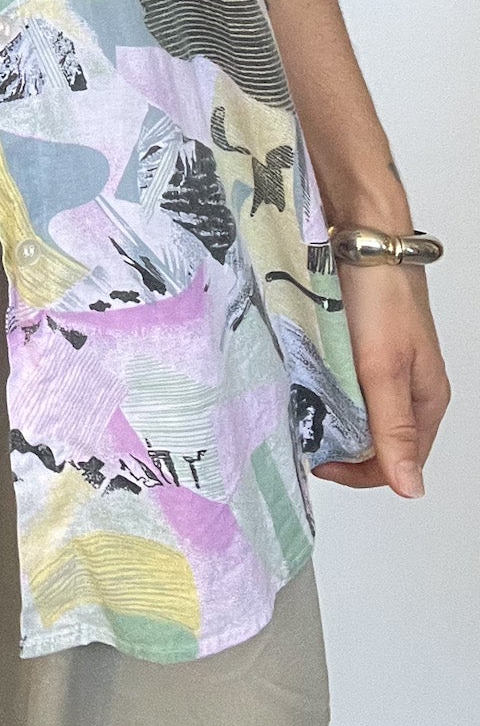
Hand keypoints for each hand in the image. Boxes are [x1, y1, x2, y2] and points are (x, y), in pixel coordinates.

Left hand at [312, 265, 448, 497]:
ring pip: (356, 409)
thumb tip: (411, 489)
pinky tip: (303, 380)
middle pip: (375, 437)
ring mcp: (383, 363)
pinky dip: (323, 386)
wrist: (362, 237)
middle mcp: (408, 385)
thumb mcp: (385, 369)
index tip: (319, 462)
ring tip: (300, 408)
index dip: (359, 471)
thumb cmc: (380, 297)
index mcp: (426, 399)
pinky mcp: (360, 343)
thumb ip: (394, 428)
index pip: (397, 461)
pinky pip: (342, 380)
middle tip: (304, 432)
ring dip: (330, 415)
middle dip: (341, 442)